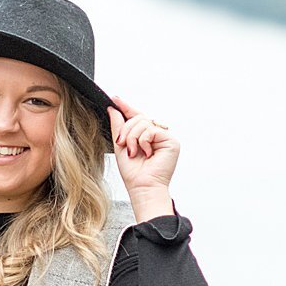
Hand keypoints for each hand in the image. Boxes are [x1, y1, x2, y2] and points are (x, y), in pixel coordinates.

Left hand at [108, 97, 179, 221]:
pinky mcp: (171, 141)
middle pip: (138, 118)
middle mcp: (156, 135)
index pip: (136, 117)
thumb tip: (113, 109)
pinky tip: (146, 153)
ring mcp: (164, 137)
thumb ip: (118, 127)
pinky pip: (151, 129)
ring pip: (143, 122)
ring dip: (133, 137)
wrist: (142, 186)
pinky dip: (143, 140)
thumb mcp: (120, 146)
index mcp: (145, 136)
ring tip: (134, 152)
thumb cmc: (133, 173)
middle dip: (126, 130)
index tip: (114, 98)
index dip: (125, 107)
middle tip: (122, 144)